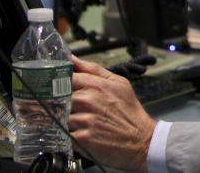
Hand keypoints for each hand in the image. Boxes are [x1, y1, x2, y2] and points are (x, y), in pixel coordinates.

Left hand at [69, 56, 155, 172]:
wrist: (140, 140)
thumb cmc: (129, 111)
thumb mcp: (119, 83)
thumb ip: (93, 69)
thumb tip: (72, 59)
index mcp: (96, 85)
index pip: (65, 78)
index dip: (59, 83)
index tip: (58, 87)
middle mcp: (87, 101)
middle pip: (59, 99)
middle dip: (63, 104)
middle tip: (74, 109)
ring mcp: (83, 120)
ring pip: (60, 117)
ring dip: (65, 121)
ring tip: (81, 123)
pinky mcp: (81, 138)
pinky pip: (64, 133)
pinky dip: (69, 134)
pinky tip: (80, 134)